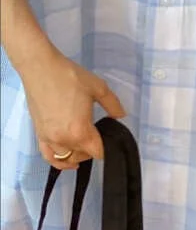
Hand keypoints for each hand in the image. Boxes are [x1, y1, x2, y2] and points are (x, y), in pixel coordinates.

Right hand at [22, 47, 125, 169]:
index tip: (111, 139)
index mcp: (80, 131)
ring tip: (85, 143)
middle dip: (93, 149)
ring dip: (78, 155)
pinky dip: (58, 161)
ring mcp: (49, 138)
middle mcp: (63, 139)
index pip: (98, 152)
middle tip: (99, 134)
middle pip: (83, 156)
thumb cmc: (69, 77)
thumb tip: (121, 116)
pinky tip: (68, 161)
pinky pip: (48, 156)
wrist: (41, 68)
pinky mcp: (39, 134)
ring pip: (66, 158)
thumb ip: (113, 105)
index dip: (107, 149)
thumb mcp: (99, 88)